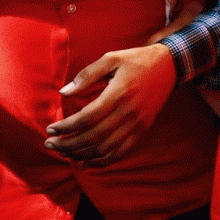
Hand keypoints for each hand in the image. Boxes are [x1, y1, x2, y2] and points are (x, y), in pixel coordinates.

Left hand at [45, 44, 176, 164]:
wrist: (169, 66)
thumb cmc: (136, 60)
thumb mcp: (111, 58)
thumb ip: (87, 75)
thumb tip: (64, 92)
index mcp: (119, 93)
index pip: (87, 118)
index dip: (66, 127)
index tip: (50, 128)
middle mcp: (129, 112)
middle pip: (93, 137)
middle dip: (67, 144)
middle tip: (50, 144)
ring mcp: (137, 124)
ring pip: (105, 148)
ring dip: (80, 154)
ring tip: (63, 152)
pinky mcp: (142, 130)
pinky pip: (120, 153)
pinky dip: (101, 161)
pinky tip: (85, 161)